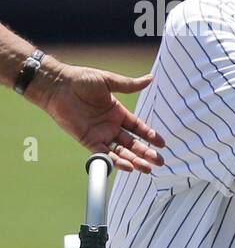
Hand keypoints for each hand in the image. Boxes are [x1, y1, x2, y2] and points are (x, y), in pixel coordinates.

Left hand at [31, 62, 165, 172]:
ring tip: (147, 169)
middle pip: (132, 143)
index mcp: (117, 112)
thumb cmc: (81, 79)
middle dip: (146, 153)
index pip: (138, 128)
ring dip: (134, 161)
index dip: (150, 136)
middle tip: (159, 162)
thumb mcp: (108, 81)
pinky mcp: (87, 140)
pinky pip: (103, 154)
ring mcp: (99, 134)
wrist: (58, 85)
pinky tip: (128, 167)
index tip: (162, 144)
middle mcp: (110, 125)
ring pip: (120, 152)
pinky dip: (115, 161)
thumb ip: (129, 85)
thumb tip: (150, 79)